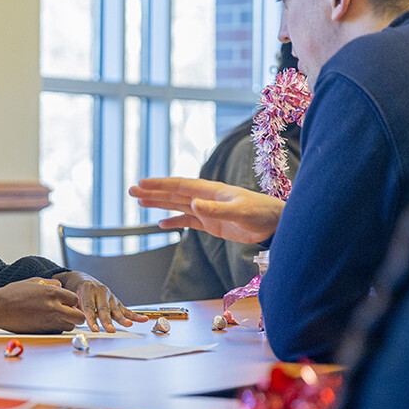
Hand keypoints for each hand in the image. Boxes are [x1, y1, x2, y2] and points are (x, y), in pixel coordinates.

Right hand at [0, 278, 84, 332]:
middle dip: (76, 315)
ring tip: (55, 317)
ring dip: (67, 322)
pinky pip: (58, 332)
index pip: (75, 299)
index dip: (72, 301)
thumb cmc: (13, 293)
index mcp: (53, 293)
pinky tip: (46, 322)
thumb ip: (50, 284)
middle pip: (78, 317)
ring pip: (70, 326)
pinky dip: (56, 328)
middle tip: (68, 312)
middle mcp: (54, 308)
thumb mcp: (33, 281)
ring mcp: (49, 322)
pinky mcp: (43, 332)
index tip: (67, 302)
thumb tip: (61, 287)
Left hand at [56, 271, 148, 332]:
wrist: (80, 279)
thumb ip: (72, 307)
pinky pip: (125, 309)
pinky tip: (143, 319)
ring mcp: (109, 296)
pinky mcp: (115, 301)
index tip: (93, 329)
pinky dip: (134, 315)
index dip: (91, 318)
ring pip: (115, 309)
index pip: (89, 306)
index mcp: (87, 288)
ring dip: (121, 318)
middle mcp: (100, 291)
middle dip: (107, 321)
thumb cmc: (73, 290)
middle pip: (104, 309)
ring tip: (127, 325)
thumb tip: (72, 318)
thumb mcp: (69, 296)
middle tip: (109, 330)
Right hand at [129, 177, 284, 243]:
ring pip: (177, 205)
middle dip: (153, 192)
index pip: (180, 186)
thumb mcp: (239, 212)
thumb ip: (215, 209)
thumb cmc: (261, 213)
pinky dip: (174, 221)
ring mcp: (207, 210)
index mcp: (210, 190)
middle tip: (131, 191)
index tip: (142, 184)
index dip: (160, 185)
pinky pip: (187, 221)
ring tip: (140, 202)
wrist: (276, 223)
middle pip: (174, 193)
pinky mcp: (212, 223)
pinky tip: (161, 224)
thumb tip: (192, 204)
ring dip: (159, 203)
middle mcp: (205, 198)